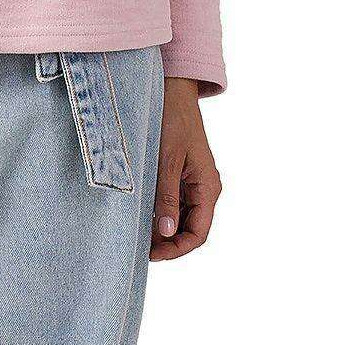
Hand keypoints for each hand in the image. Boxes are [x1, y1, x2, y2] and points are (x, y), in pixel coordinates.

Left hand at [150, 77, 221, 260]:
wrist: (172, 90)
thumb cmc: (172, 120)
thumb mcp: (167, 160)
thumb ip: (166, 197)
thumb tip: (166, 233)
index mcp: (207, 187)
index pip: (197, 233)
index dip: (176, 249)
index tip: (152, 255)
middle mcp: (203, 188)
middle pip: (189, 229)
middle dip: (167, 242)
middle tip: (138, 246)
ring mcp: (192, 182)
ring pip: (179, 217)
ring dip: (161, 228)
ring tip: (136, 231)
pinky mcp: (180, 174)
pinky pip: (172, 201)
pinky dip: (158, 211)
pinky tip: (140, 212)